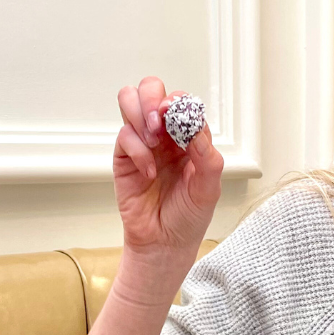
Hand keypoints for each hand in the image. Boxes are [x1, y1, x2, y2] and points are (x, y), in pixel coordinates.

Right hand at [113, 76, 224, 258]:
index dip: (180, 103)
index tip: (180, 117)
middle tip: (160, 120)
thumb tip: (196, 127)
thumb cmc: (188, 218)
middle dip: (153, 98)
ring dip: (140, 113)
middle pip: (152, 90)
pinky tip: (149, 171)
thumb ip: (207, 157)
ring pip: (130, 101)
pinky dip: (137, 149)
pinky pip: (125, 135)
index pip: (183, 103)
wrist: (164, 244)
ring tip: (153, 139)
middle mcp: (166, 135)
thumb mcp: (209, 189)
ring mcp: (143, 143)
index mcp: (190, 137)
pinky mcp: (125, 157)